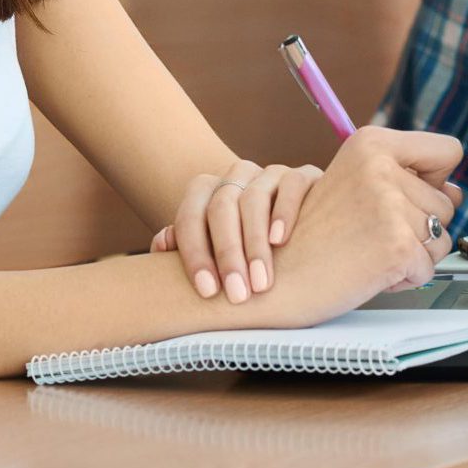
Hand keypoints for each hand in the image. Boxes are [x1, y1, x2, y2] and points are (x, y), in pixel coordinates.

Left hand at [151, 158, 322, 302]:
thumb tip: (162, 243)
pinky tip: (280, 241)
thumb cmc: (246, 252)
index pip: (191, 216)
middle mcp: (237, 176)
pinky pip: (291, 185)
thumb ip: (187, 246)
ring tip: (261, 283)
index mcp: (208, 191)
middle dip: (227, 254)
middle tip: (238, 295)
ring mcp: (271, 173)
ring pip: (255, 198)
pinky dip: (284, 212)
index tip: (208, 292)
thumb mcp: (216, 250)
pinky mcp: (305, 175)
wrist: (303, 233)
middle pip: (222, 206)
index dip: (196, 254)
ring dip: (255, 244)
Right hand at [252, 127, 465, 327]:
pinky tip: (369, 271)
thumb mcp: (356, 188)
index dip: (436, 178)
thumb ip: (407, 182)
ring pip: (441, 238)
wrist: (274, 278)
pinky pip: (428, 269)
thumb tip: (458, 190)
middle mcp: (382, 166)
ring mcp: (390, 205)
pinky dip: (404, 279)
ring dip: (412, 254)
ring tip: (369, 252)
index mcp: (371, 142)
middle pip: (447, 201)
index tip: (409, 195)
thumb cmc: (313, 237)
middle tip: (371, 235)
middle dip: (420, 226)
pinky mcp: (396, 244)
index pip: (448, 150)